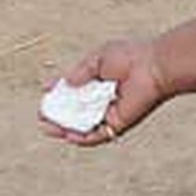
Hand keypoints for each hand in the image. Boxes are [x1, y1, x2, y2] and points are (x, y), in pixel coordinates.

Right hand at [40, 38, 170, 146]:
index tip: (45, 91)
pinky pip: (97, 135)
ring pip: (83, 126)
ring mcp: (111, 112)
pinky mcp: (119, 124)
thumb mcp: (99, 58)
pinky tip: (68, 135)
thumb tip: (64, 83)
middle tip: (42, 116)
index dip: (59, 90)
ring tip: (47, 127)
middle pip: (76, 110)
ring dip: (64, 129)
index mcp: (101, 79)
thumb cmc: (130, 57)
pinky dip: (82, 137)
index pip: (75, 88)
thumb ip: (81, 70)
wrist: (153, 68)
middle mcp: (105, 98)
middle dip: (57, 115)